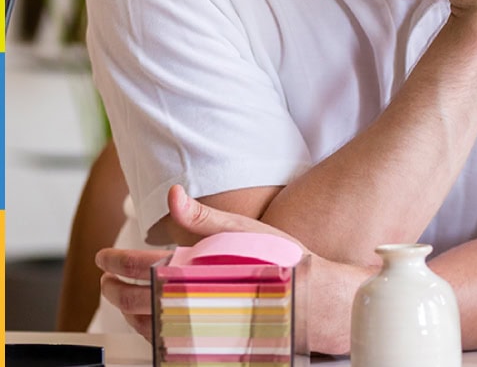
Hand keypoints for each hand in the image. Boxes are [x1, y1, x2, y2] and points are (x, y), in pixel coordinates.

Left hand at [96, 186, 310, 340]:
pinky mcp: (205, 343)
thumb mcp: (242, 230)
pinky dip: (150, 330)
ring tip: (123, 299)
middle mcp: (189, 301)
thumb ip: (201, 217)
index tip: (105, 257)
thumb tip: (172, 194)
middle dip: (113, 288)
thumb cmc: (279, 261)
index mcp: (193, 269)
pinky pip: (166, 342)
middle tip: (106, 279)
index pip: (140, 265)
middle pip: (134, 299)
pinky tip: (151, 320)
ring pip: (146, 324)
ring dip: (127, 311)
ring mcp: (196, 326)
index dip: (116, 260)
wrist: (309, 298)